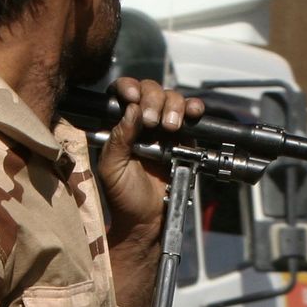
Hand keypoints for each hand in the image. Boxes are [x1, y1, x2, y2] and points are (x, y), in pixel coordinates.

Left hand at [96, 77, 205, 247]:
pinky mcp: (184, 138)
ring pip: (171, 98)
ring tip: (171, 127)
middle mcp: (142, 122)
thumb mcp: (112, 167)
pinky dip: (194, 108)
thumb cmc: (124, 196)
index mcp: (120, 125)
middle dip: (153, 100)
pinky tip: (193, 113)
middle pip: (150, 90)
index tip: (132, 96)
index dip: (128, 87)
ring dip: (173, 106)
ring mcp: (164, 128)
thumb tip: (132, 108)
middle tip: (151, 122)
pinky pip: (191, 115)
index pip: (123, 93)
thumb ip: (119, 138)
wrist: (147, 220)